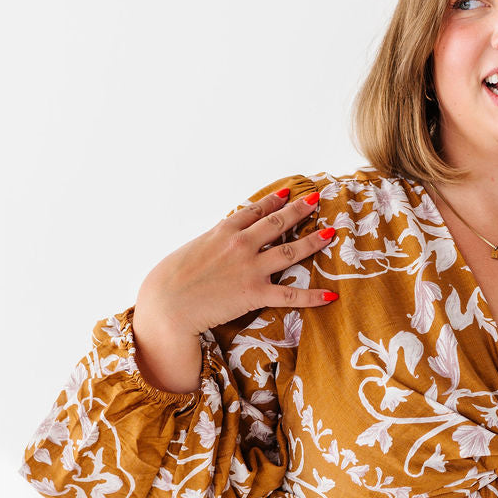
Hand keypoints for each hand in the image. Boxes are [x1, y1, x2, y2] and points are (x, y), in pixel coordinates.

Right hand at [132, 186, 337, 392]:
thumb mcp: (191, 250)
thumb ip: (211, 244)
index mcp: (223, 231)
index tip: (288, 193)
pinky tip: (330, 296)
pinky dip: (313, 296)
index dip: (274, 201)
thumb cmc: (170, 279)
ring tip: (330, 233)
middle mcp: (240, 244)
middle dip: (299, 210)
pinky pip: (290, 295)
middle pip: (277, 223)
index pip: (254, 211)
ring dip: (313, 242)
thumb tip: (217, 244)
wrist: (166, 303)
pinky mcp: (254, 293)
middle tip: (316, 199)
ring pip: (290, 252)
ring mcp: (250, 268)